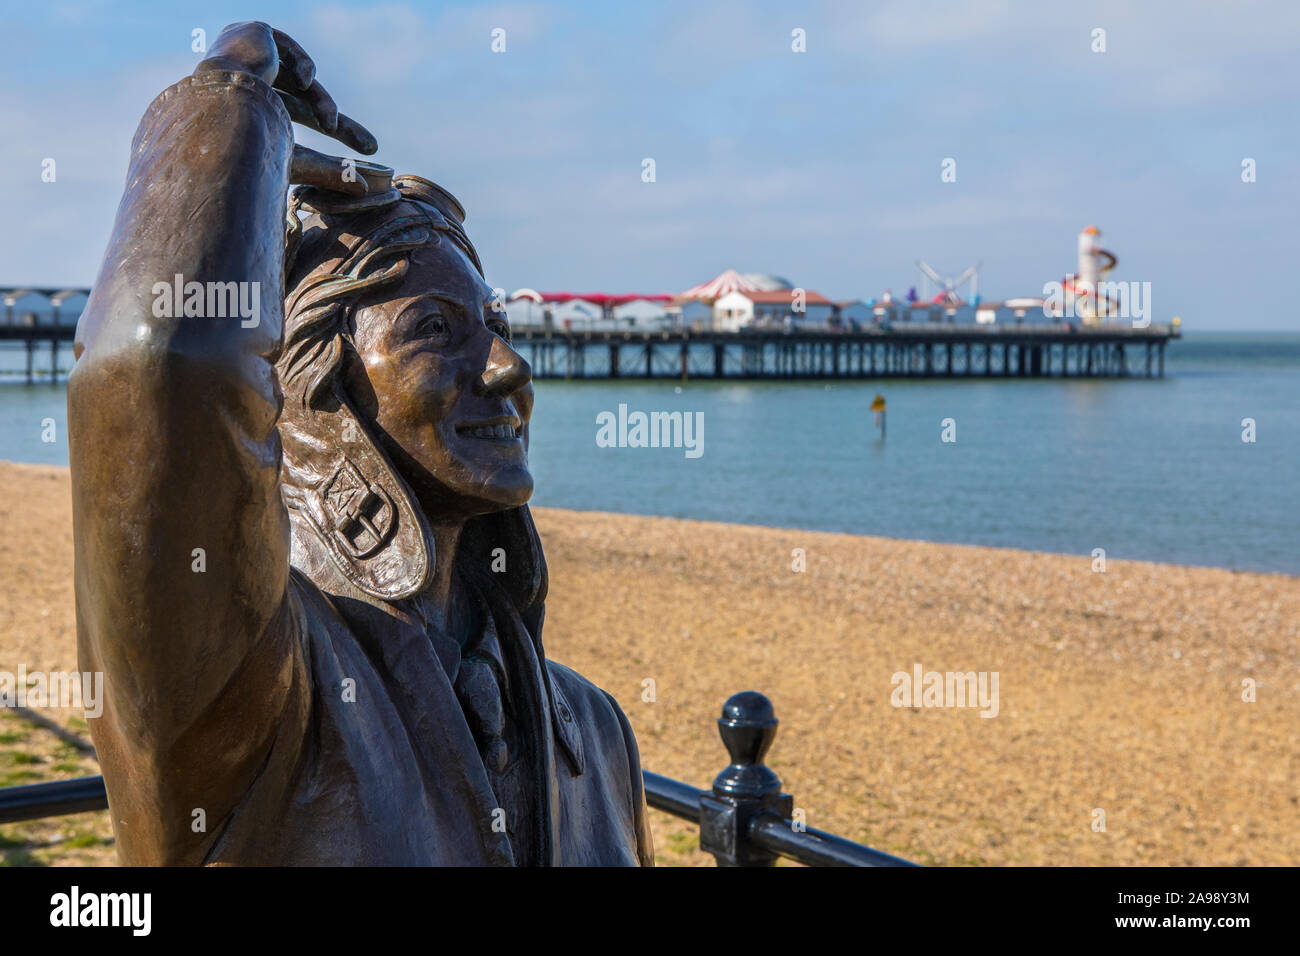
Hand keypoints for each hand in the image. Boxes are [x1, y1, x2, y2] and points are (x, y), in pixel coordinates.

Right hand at [196, 21, 377, 193]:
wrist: (221, 109)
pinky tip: (304, 81)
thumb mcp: (296, 160)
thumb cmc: (248, 142)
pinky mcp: (253, 34)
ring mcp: (248, 56)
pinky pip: (294, 51)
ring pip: (302, 83)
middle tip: (371, 147)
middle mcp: (245, 81)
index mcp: (247, 108)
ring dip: (322, 103)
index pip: (298, 116)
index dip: (334, 130)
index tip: (368, 150)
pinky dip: (306, 67)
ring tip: (328, 121)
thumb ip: (330, 171)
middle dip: (339, 124)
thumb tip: (364, 190)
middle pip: (304, 101)